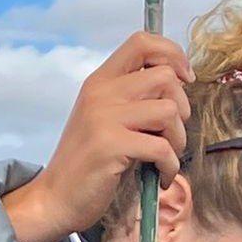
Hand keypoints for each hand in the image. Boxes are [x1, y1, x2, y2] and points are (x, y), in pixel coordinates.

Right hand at [2, 33, 193, 241]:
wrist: (55, 199)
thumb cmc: (88, 163)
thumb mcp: (104, 119)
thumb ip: (132, 98)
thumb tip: (179, 86)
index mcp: (100, 81)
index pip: (142, 42)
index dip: (173, 54)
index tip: (185, 78)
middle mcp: (101, 92)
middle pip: (165, 77)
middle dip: (182, 108)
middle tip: (171, 134)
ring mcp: (104, 117)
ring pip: (169, 111)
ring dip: (178, 140)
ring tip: (166, 158)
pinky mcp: (111, 146)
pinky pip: (163, 147)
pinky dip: (171, 167)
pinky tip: (161, 177)